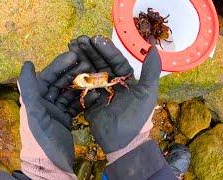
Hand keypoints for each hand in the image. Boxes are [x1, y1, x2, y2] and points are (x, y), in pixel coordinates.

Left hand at [18, 52, 95, 175]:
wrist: (52, 168)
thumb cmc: (42, 141)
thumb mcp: (35, 115)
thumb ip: (29, 89)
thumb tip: (26, 64)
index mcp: (35, 101)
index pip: (47, 77)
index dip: (59, 65)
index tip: (74, 55)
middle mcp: (44, 104)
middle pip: (59, 83)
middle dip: (72, 72)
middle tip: (87, 62)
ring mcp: (56, 112)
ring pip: (68, 92)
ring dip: (80, 83)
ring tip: (94, 74)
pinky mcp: (66, 120)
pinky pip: (75, 104)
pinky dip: (84, 98)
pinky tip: (95, 92)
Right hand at [69, 35, 160, 152]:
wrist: (123, 141)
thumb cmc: (136, 116)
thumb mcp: (147, 93)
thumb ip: (151, 71)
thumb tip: (153, 48)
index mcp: (126, 78)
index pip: (114, 59)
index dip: (105, 48)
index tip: (95, 39)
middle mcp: (112, 81)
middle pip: (100, 62)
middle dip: (90, 50)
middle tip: (78, 40)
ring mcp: (99, 90)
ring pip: (89, 71)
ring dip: (81, 59)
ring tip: (71, 47)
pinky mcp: (89, 100)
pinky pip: (82, 85)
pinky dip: (75, 76)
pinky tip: (68, 66)